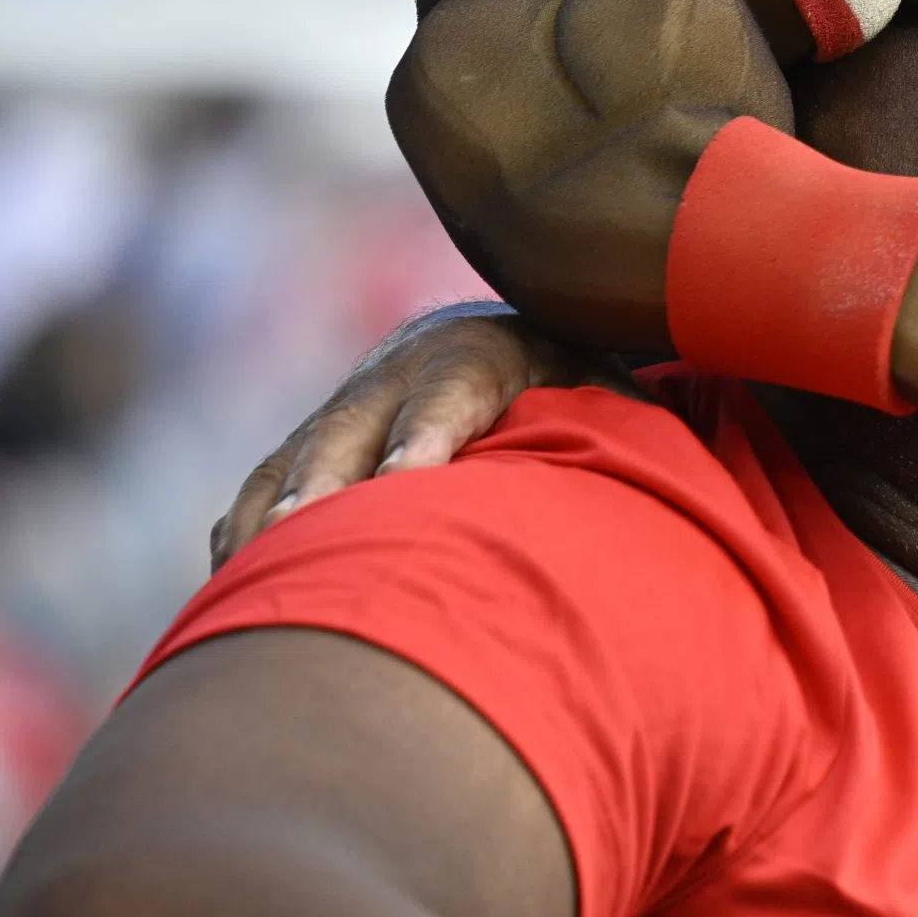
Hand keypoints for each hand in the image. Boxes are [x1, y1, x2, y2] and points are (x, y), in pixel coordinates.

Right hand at [212, 307, 629, 566]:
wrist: (502, 329)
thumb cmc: (572, 376)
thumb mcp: (600, 380)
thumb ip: (625, 417)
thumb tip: (678, 463)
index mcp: (477, 352)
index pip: (447, 394)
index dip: (425, 436)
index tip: (407, 478)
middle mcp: (396, 373)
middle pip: (350, 428)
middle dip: (327, 482)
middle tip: (305, 536)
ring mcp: (344, 409)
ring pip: (294, 461)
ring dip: (273, 516)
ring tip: (255, 573)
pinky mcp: (309, 443)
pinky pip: (261, 489)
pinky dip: (247, 534)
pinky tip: (238, 587)